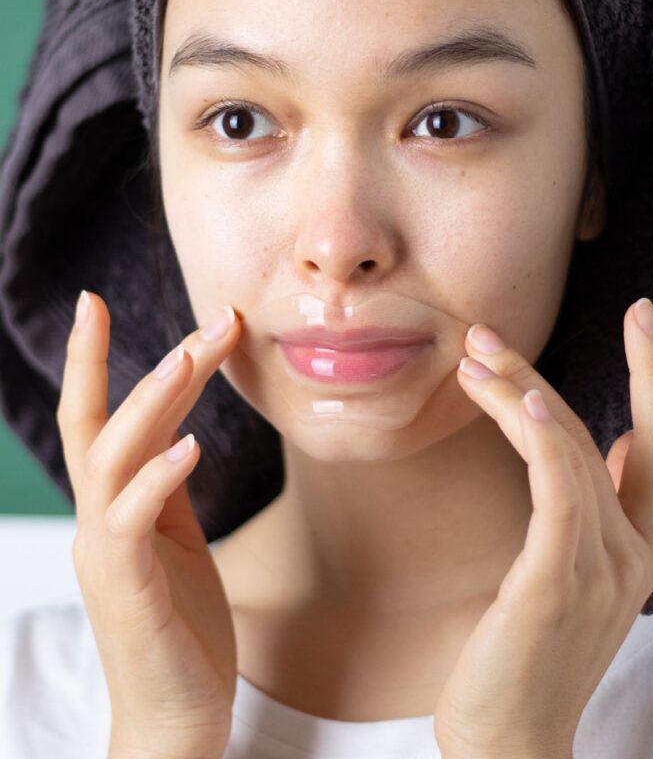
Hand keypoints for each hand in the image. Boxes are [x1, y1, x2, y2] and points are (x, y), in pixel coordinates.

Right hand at [57, 291, 241, 758]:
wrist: (176, 720)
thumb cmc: (180, 627)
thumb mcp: (178, 540)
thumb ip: (167, 488)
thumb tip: (180, 432)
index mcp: (113, 506)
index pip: (97, 417)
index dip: (95, 359)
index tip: (95, 301)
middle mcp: (99, 521)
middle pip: (97, 423)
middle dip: (121, 359)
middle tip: (191, 313)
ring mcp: (106, 555)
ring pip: (112, 459)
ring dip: (150, 403)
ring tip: (189, 355)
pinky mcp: (127, 589)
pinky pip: (133, 522)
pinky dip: (159, 477)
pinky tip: (192, 444)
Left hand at [432, 298, 652, 758]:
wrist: (511, 744)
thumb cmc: (534, 653)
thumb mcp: (580, 574)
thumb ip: (608, 509)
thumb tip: (625, 443)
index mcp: (640, 548)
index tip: (643, 316)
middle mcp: (632, 554)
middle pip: (599, 436)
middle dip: (544, 374)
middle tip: (487, 332)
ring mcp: (601, 571)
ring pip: (569, 455)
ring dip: (521, 395)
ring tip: (472, 357)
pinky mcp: (556, 585)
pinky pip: (560, 498)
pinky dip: (547, 444)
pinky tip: (526, 405)